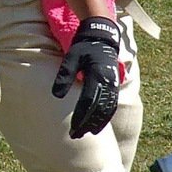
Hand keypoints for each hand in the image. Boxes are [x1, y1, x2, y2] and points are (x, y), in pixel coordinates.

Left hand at [52, 16, 119, 137]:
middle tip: (76, 135)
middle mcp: (108, 82)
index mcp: (97, 75)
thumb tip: (56, 95)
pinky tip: (99, 124)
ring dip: (98, 123)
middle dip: (87, 124)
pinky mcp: (114, 85)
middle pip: (98, 109)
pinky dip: (106, 116)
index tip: (73, 128)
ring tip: (87, 133)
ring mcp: (113, 84)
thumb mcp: (72, 56)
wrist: (102, 36)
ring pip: (107, 109)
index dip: (80, 117)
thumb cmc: (84, 46)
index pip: (88, 102)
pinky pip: (112, 105)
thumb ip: (65, 75)